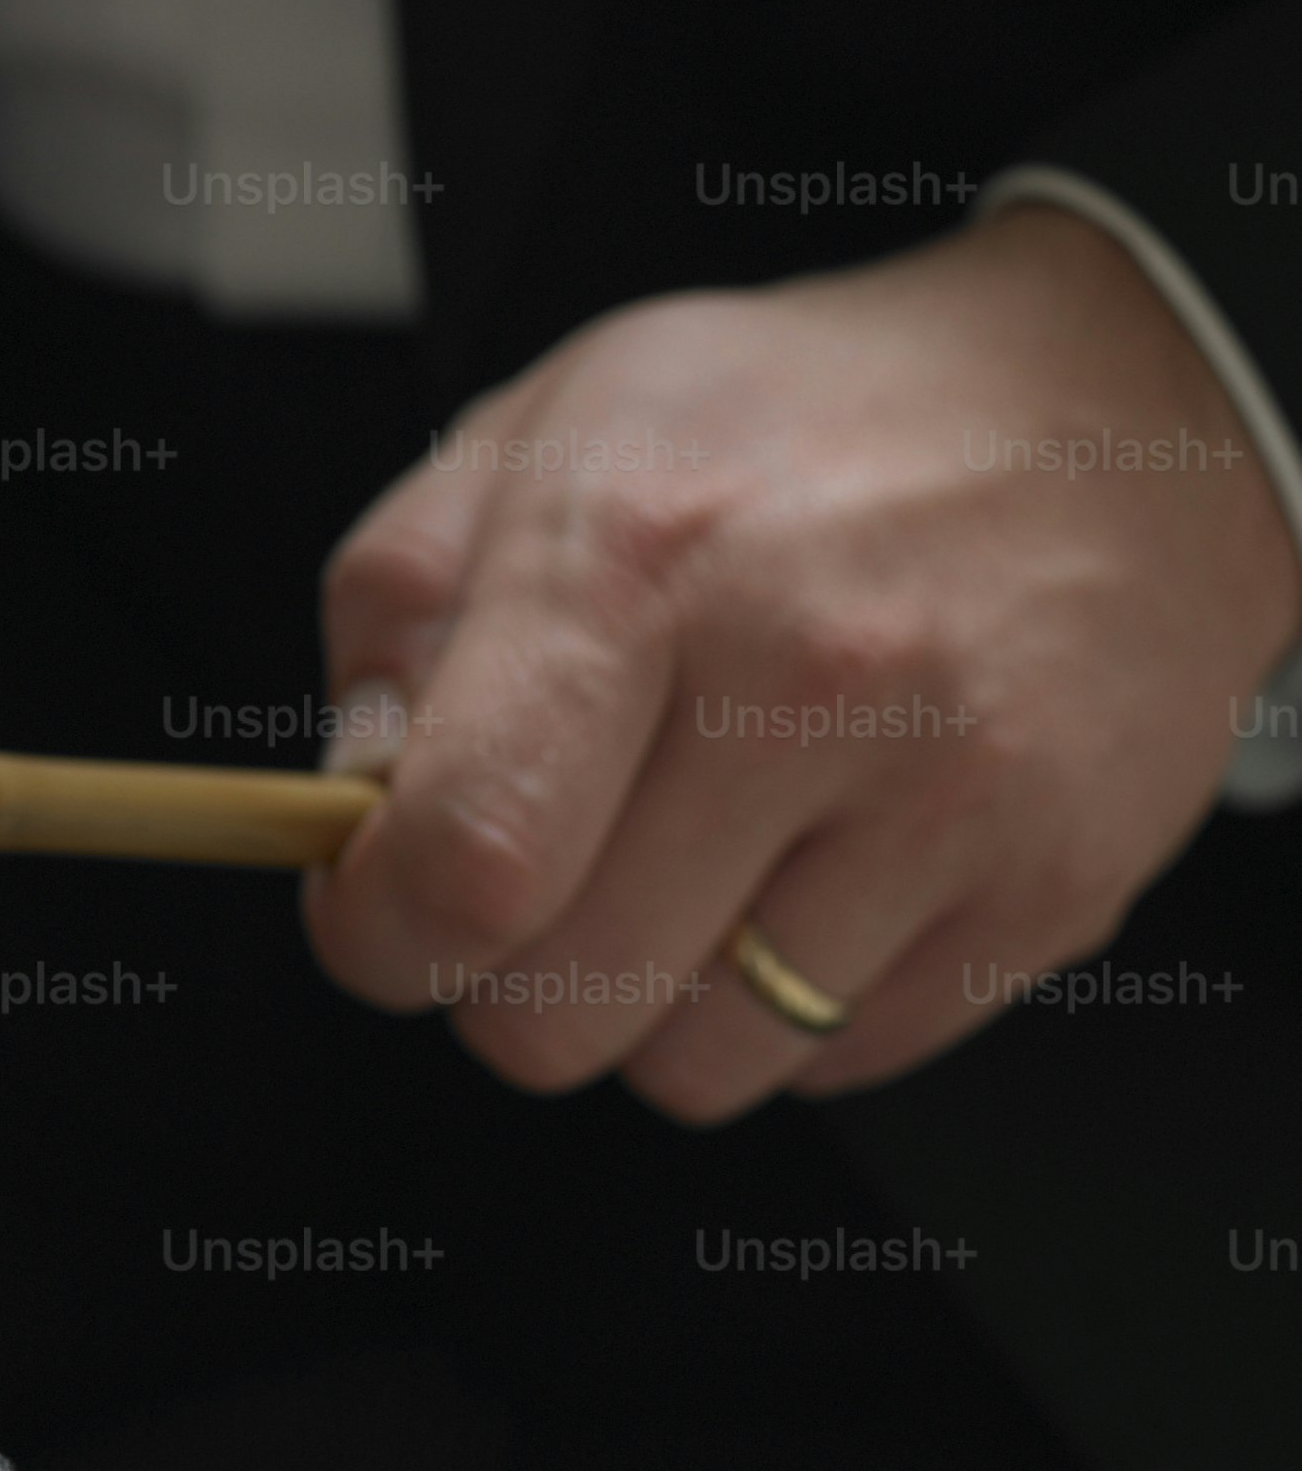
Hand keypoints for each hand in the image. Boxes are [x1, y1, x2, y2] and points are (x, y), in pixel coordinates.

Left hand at [305, 204, 1301, 1119]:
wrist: (1123, 404)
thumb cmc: (801, 425)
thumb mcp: (545, 431)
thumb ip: (396, 615)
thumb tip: (348, 802)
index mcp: (640, 552)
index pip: (463, 861)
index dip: (377, 933)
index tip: (376, 910)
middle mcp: (808, 675)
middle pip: (556, 1010)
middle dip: (504, 978)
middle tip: (543, 880)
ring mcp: (953, 790)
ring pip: (697, 1066)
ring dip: (655, 1003)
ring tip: (696, 857)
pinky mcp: (1055, 882)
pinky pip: (838, 1062)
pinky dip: (796, 1002)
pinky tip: (819, 865)